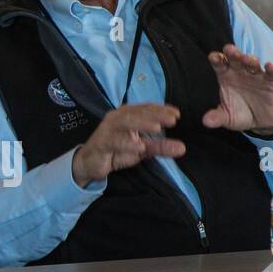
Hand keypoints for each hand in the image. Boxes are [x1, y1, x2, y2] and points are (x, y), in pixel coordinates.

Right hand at [71, 104, 185, 187]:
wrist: (90, 162)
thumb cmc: (116, 151)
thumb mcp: (142, 149)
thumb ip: (160, 147)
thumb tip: (182, 148)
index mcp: (128, 114)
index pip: (146, 108)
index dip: (161, 109)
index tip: (177, 114)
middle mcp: (118, 117)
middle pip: (138, 112)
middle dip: (156, 115)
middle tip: (172, 119)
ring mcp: (108, 129)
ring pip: (126, 122)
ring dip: (142, 124)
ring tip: (158, 128)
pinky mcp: (101, 142)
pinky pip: (114, 141)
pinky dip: (126, 143)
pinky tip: (139, 146)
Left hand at [202, 44, 272, 135]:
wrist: (260, 122)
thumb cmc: (240, 114)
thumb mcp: (227, 118)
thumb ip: (217, 117)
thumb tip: (205, 121)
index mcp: (226, 77)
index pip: (219, 65)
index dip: (216, 59)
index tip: (213, 57)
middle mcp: (240, 72)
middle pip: (235, 59)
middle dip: (233, 53)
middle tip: (229, 49)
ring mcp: (255, 76)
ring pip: (252, 64)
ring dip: (250, 59)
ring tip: (247, 58)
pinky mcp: (269, 82)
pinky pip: (270, 74)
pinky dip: (271, 69)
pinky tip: (269, 66)